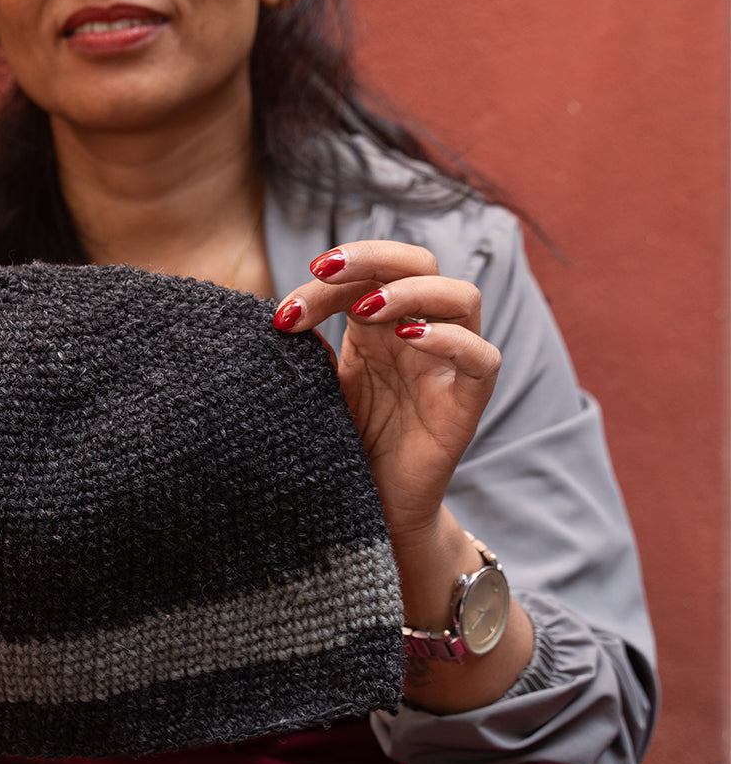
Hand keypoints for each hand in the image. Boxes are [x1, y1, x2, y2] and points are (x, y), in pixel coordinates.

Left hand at [272, 240, 499, 544]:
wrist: (372, 507)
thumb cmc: (346, 442)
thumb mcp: (320, 387)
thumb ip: (309, 349)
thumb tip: (281, 315)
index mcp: (381, 323)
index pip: (367, 274)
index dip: (329, 282)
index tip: (285, 313)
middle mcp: (420, 332)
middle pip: (420, 262)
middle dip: (373, 256)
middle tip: (324, 269)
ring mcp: (449, 363)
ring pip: (462, 296)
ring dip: (412, 290)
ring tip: (365, 309)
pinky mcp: (468, 400)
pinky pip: (482, 357)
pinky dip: (451, 339)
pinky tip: (409, 338)